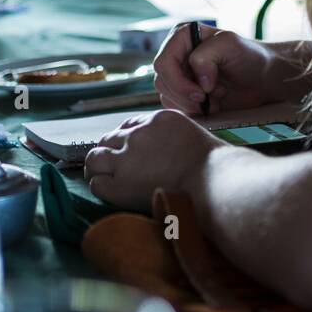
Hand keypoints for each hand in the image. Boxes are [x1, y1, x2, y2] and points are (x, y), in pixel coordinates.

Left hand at [84, 110, 220, 212]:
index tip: (126, 151)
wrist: (216, 183)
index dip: (124, 139)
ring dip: (97, 168)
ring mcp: (128, 158)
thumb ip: (173, 138)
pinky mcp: (122, 183)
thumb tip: (165, 151)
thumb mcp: (193, 136)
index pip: (129, 125)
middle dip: (109, 152)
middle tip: (112, 167)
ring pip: (95, 158)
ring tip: (101, 177)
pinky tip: (109, 192)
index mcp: (157, 119)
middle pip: (109, 139)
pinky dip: (100, 187)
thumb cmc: (215, 167)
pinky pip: (98, 183)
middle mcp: (139, 134)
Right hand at [153, 24, 284, 113]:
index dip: (179, 81)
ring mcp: (179, 74)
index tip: (203, 92)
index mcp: (181, 37)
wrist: (264, 78)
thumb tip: (198, 80)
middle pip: (162, 81)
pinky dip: (193, 110)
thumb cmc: (250, 57)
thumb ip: (207, 56)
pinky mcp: (184, 92)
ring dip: (191, 104)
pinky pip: (175, 106)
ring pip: (167, 96)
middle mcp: (176, 54)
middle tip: (209, 99)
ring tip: (216, 99)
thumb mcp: (230, 45)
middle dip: (186, 95)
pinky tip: (212, 105)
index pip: (163, 62)